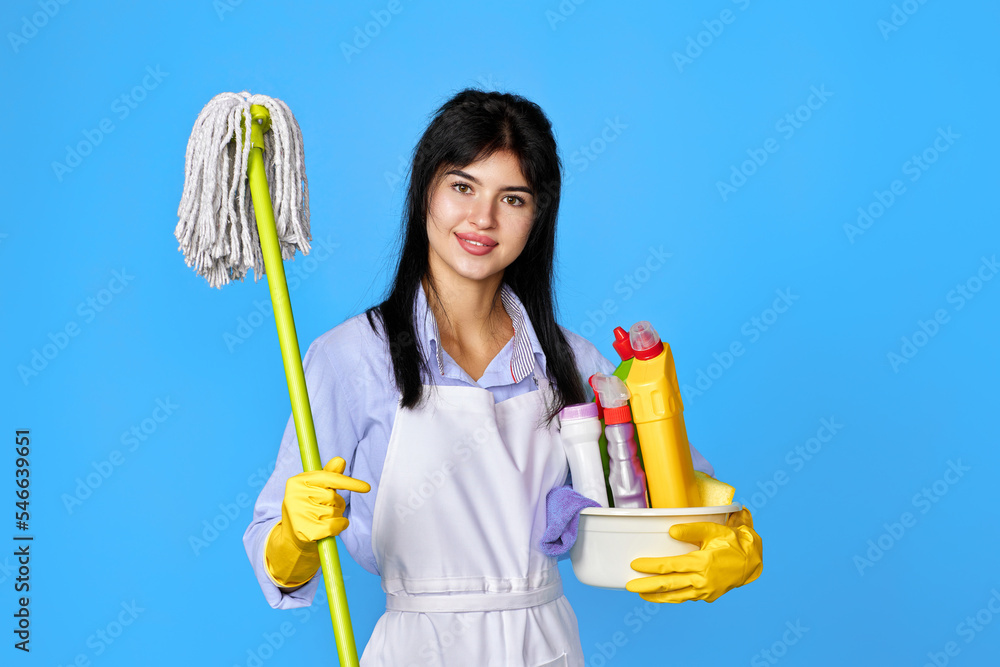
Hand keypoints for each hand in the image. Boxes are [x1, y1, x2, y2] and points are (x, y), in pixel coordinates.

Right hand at [265, 457, 369, 586]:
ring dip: (336, 515)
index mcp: (296, 481)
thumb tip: (340, 460)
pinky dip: (339, 526)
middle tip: (324, 509)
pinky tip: (330, 529)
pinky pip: (335, 525)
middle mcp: (294, 497)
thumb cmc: (308, 507)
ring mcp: (298, 515)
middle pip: (333, 496)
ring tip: (322, 519)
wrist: (291, 537)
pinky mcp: (305, 532)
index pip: (329, 478)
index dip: (349, 482)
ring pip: (335, 511)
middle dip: (336, 503)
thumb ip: (329, 474)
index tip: (367, 488)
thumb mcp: (315, 489)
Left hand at [626, 508, 761, 602]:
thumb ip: (691, 529)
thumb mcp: (713, 530)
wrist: (751, 562)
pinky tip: (661, 595)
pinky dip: (672, 597)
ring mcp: (705, 591)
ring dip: (657, 596)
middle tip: (629, 586)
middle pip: (669, 585)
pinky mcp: (707, 596)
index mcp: (702, 563)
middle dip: (647, 585)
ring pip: (676, 596)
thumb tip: (670, 532)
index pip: (670, 566)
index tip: (635, 564)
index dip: (651, 566)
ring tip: (640, 593)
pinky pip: (685, 597)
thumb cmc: (731, 542)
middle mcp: (702, 580)